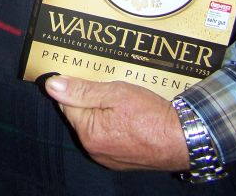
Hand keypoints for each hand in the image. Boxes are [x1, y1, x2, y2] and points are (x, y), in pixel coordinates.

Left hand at [43, 75, 188, 171]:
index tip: (86, 74)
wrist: (183, 138)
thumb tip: (53, 85)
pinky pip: (106, 136)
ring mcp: (107, 157)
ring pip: (93, 125)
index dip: (76, 86)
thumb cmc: (150, 114)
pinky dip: (112, 124)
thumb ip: (82, 90)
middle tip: (107, 84)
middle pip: (80, 114)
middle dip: (90, 98)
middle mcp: (93, 149)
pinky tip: (126, 115)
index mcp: (88, 132)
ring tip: (119, 99)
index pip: (67, 102)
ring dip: (101, 111)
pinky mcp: (120, 160)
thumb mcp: (115, 93)